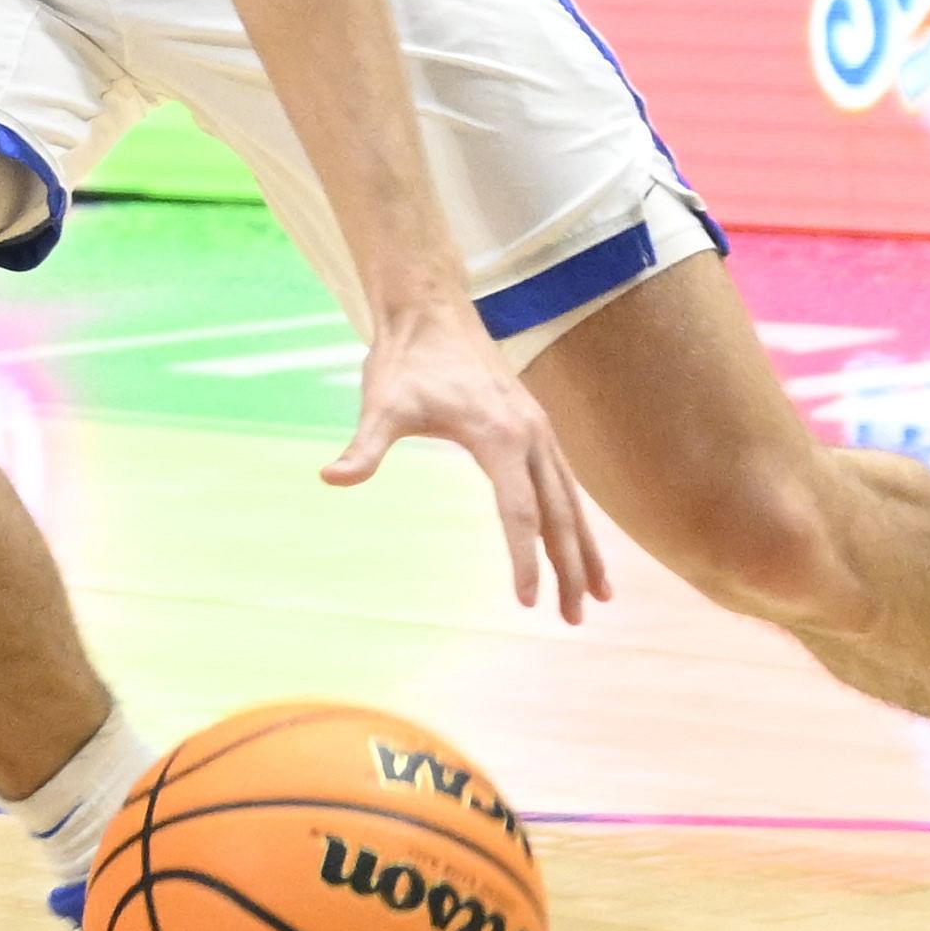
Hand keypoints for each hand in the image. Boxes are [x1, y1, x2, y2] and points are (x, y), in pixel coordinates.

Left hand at [331, 303, 610, 618]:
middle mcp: (532, 435)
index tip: (527, 602)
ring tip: (599, 597)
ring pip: (572, 501)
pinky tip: (581, 545)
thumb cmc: (406, 360)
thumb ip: (363, 447)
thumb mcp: (381, 404)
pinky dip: (578, 519)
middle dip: (570, 569)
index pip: (520, 512)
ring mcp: (539, 430)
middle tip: (575, 620)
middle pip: (559, 515)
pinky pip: (566, 483)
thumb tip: (330, 477)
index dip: (524, 560)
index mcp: (500, 436)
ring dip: (585, 549)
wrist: (431, 310)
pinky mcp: (536, 427)